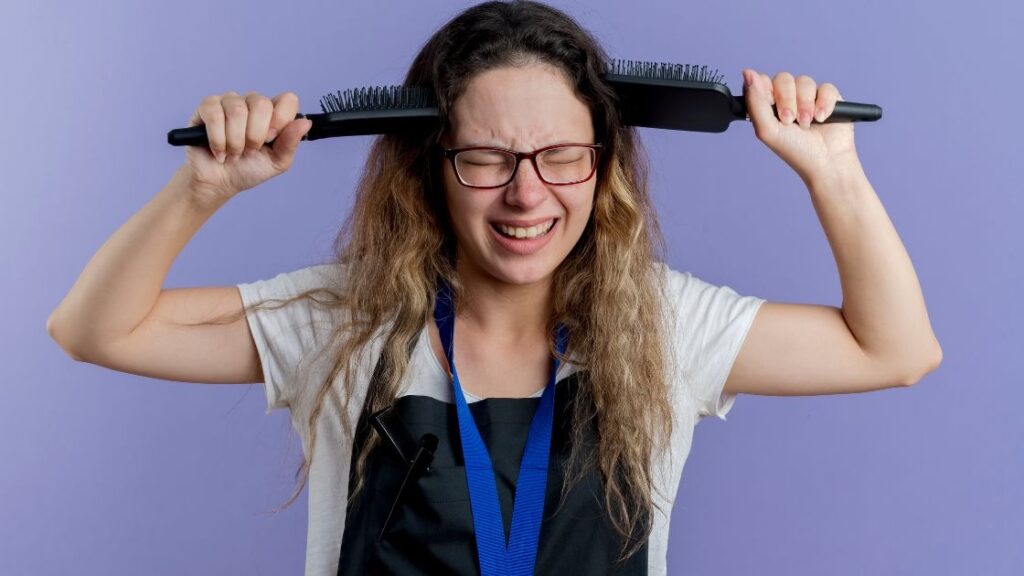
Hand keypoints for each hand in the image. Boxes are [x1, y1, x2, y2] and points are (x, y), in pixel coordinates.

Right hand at [182, 90, 312, 204]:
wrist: (219, 182)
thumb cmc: (248, 169)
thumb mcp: (277, 162)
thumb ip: (290, 143)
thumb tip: (305, 123)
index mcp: (272, 114)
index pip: (287, 99)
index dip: (281, 120)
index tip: (271, 139)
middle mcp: (251, 103)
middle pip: (261, 103)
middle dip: (255, 135)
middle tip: (250, 151)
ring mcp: (229, 102)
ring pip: (237, 110)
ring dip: (235, 141)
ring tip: (233, 154)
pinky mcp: (207, 107)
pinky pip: (215, 114)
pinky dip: (218, 139)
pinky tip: (219, 151)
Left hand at [742, 68, 858, 185]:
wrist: (825, 162)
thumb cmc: (794, 150)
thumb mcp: (766, 129)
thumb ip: (755, 102)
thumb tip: (747, 73)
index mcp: (769, 105)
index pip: (762, 82)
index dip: (766, 89)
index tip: (771, 105)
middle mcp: (788, 99)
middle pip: (783, 78)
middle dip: (786, 99)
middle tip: (789, 120)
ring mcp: (809, 97)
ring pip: (804, 81)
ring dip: (805, 104)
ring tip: (807, 123)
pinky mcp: (829, 98)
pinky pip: (825, 87)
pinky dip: (823, 103)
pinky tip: (822, 118)